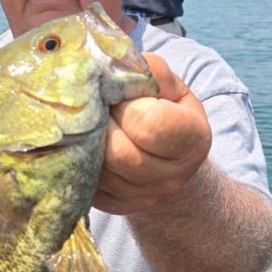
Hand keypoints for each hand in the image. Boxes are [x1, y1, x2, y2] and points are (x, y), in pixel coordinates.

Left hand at [93, 53, 211, 214]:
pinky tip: (83, 144)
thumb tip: (112, 64)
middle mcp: (173, 177)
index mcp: (193, 140)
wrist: (166, 158)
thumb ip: (146, 71)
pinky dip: (78, 162)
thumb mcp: (166, 85)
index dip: (124, 104)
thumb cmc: (165, 111)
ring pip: (96, 171)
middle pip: (117, 153)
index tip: (118, 95)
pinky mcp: (117, 208)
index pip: (148, 124)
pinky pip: (85, 186)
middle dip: (97, 124)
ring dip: (83, 142)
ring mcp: (144, 198)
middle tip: (93, 107)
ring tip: (87, 123)